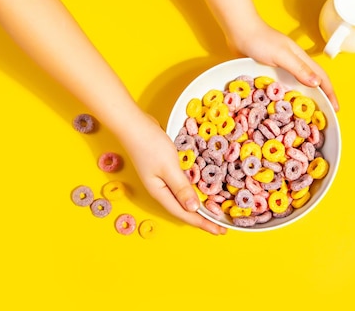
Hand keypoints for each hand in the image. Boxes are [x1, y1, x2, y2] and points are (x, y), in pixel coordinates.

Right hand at [115, 111, 226, 235]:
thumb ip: (181, 188)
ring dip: (198, 206)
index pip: (184, 213)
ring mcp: (161, 178)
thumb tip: (194, 209)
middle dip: (202, 219)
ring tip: (214, 212)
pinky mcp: (165, 167)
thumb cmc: (150, 144)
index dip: (202, 223)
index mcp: (159, 192)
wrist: (133, 123)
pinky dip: (193, 190)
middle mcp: (160, 189)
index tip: (219, 231)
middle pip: (183, 209)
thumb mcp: (168, 167)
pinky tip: (201, 189)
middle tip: (221, 227)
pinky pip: (182, 185)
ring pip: (183, 197)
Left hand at [226, 19, 339, 110]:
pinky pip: (282, 87)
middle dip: (321, 98)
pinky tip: (283, 105)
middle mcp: (293, 64)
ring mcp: (281, 68)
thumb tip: (317, 84)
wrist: (238, 30)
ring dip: (304, 99)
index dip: (330, 93)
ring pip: (297, 86)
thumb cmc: (260, 40)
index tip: (336, 108)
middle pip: (312, 83)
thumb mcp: (282, 55)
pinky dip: (287, 97)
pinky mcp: (268, 71)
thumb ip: (299, 68)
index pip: (321, 77)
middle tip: (323, 116)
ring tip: (305, 116)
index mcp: (300, 59)